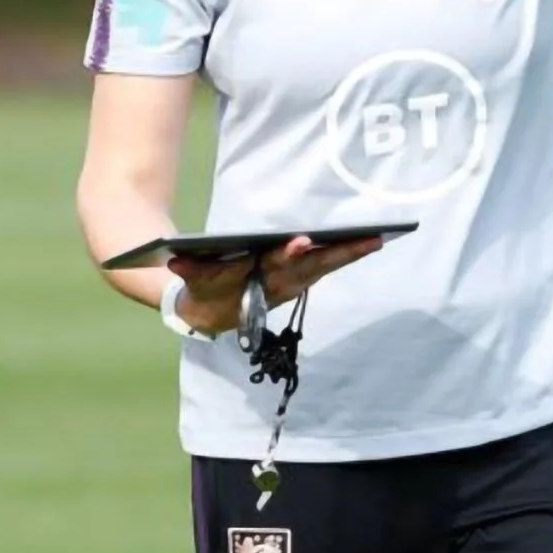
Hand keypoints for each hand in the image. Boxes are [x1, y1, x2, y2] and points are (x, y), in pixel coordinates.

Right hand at [170, 234, 383, 336]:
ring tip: (378, 238)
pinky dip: (347, 256)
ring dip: (352, 255)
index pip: (275, 266)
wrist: (212, 315)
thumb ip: (188, 270)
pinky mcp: (301, 281)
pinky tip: (368, 241)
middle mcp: (282, 284)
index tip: (303, 241)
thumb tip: (174, 260)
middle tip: (368, 240)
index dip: (289, 254)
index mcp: (257, 280)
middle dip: (340, 254)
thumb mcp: (193, 280)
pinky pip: (327, 266)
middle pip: (314, 267)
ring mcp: (294, 284)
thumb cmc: (205, 288)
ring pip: (326, 267)